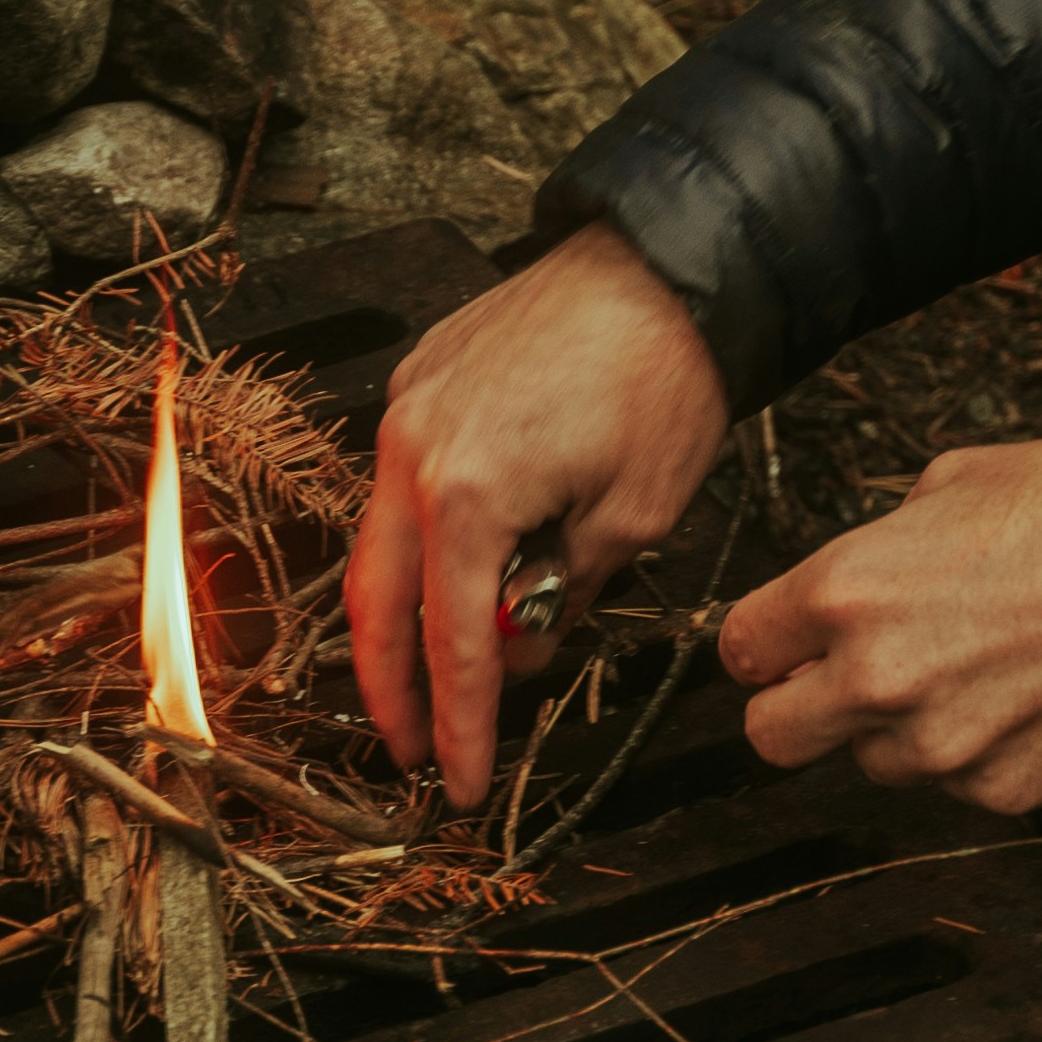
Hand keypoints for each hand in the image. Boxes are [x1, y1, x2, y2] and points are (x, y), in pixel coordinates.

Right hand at [347, 223, 731, 808]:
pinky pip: (400, 482)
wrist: (666, 263)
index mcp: (468, 493)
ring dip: (399, 614)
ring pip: (378, 543)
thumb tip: (524, 642)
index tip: (458, 779)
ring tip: (432, 675)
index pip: (451, 643)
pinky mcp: (421, 380)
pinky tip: (456, 570)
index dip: (458, 724)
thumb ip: (563, 592)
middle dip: (389, 689)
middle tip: (410, 748)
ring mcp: (408, 409)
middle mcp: (414, 449)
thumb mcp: (635, 517)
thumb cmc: (665, 374)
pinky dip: (419, 538)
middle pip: (375, 602)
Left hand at [718, 440, 1041, 809]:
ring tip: (970, 673)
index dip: (764, 645)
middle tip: (842, 682)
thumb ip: (881, 538)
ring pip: (870, 762)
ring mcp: (935, 745)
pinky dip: (973, 752)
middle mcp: (873, 678)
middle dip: (797, 708)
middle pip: (772, 735)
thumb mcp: (954, 481)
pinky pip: (953, 783)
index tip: (783, 646)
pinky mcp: (995, 790)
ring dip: (897, 729)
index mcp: (844, 591)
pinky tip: (1019, 700)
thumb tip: (862, 568)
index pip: (742, 650)